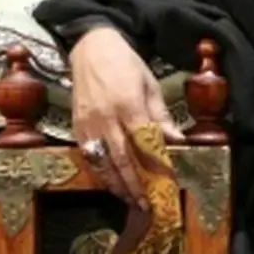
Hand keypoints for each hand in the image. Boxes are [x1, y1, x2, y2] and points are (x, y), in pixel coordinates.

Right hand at [69, 27, 185, 207]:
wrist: (91, 49)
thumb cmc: (126, 64)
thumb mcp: (150, 85)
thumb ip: (161, 115)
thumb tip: (177, 140)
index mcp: (128, 104)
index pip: (144, 142)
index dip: (155, 164)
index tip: (166, 182)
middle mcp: (106, 117)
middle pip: (121, 158)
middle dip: (134, 184)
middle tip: (146, 204)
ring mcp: (88, 124)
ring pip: (102, 162)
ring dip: (116, 184)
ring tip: (129, 200)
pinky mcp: (77, 127)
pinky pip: (89, 156)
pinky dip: (100, 172)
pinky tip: (111, 183)